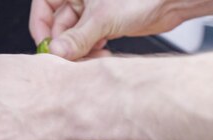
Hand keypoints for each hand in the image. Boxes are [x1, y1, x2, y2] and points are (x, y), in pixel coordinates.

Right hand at [29, 0, 184, 59]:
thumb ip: (77, 38)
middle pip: (58, 26)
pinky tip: (101, 54)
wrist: (172, 1)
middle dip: (66, 45)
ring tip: (91, 57)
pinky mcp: (104, 24)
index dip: (41, 29)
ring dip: (80, 51)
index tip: (47, 48)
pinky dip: (92, 51)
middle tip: (71, 60)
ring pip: (74, 36)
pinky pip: (88, 41)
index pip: (43, 8)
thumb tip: (56, 52)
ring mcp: (92, 12)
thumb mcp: (103, 17)